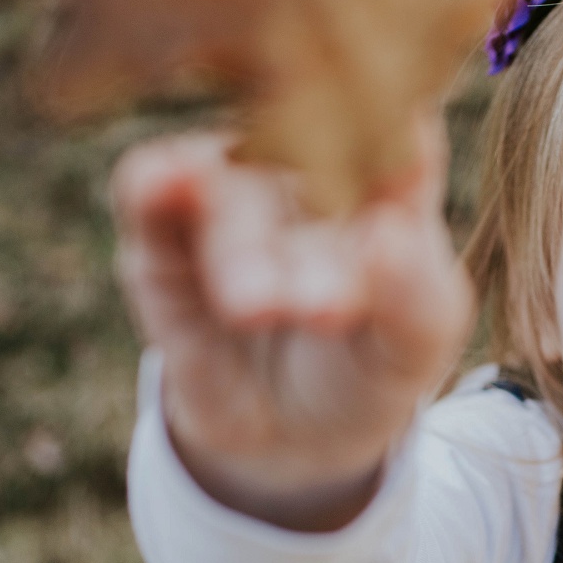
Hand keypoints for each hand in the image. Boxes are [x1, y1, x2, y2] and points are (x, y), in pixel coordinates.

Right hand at [111, 121, 473, 530]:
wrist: (291, 433)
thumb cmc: (370, 364)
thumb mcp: (415, 345)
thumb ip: (415, 294)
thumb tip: (390, 237)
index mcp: (382, 174)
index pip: (394, 128)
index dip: (393, 131)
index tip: (396, 166)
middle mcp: (300, 165)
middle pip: (304, 170)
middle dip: (312, 245)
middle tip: (328, 308)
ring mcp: (229, 192)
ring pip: (229, 194)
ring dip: (242, 250)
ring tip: (257, 310)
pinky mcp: (162, 232)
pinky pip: (147, 191)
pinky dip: (152, 185)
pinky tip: (163, 181)